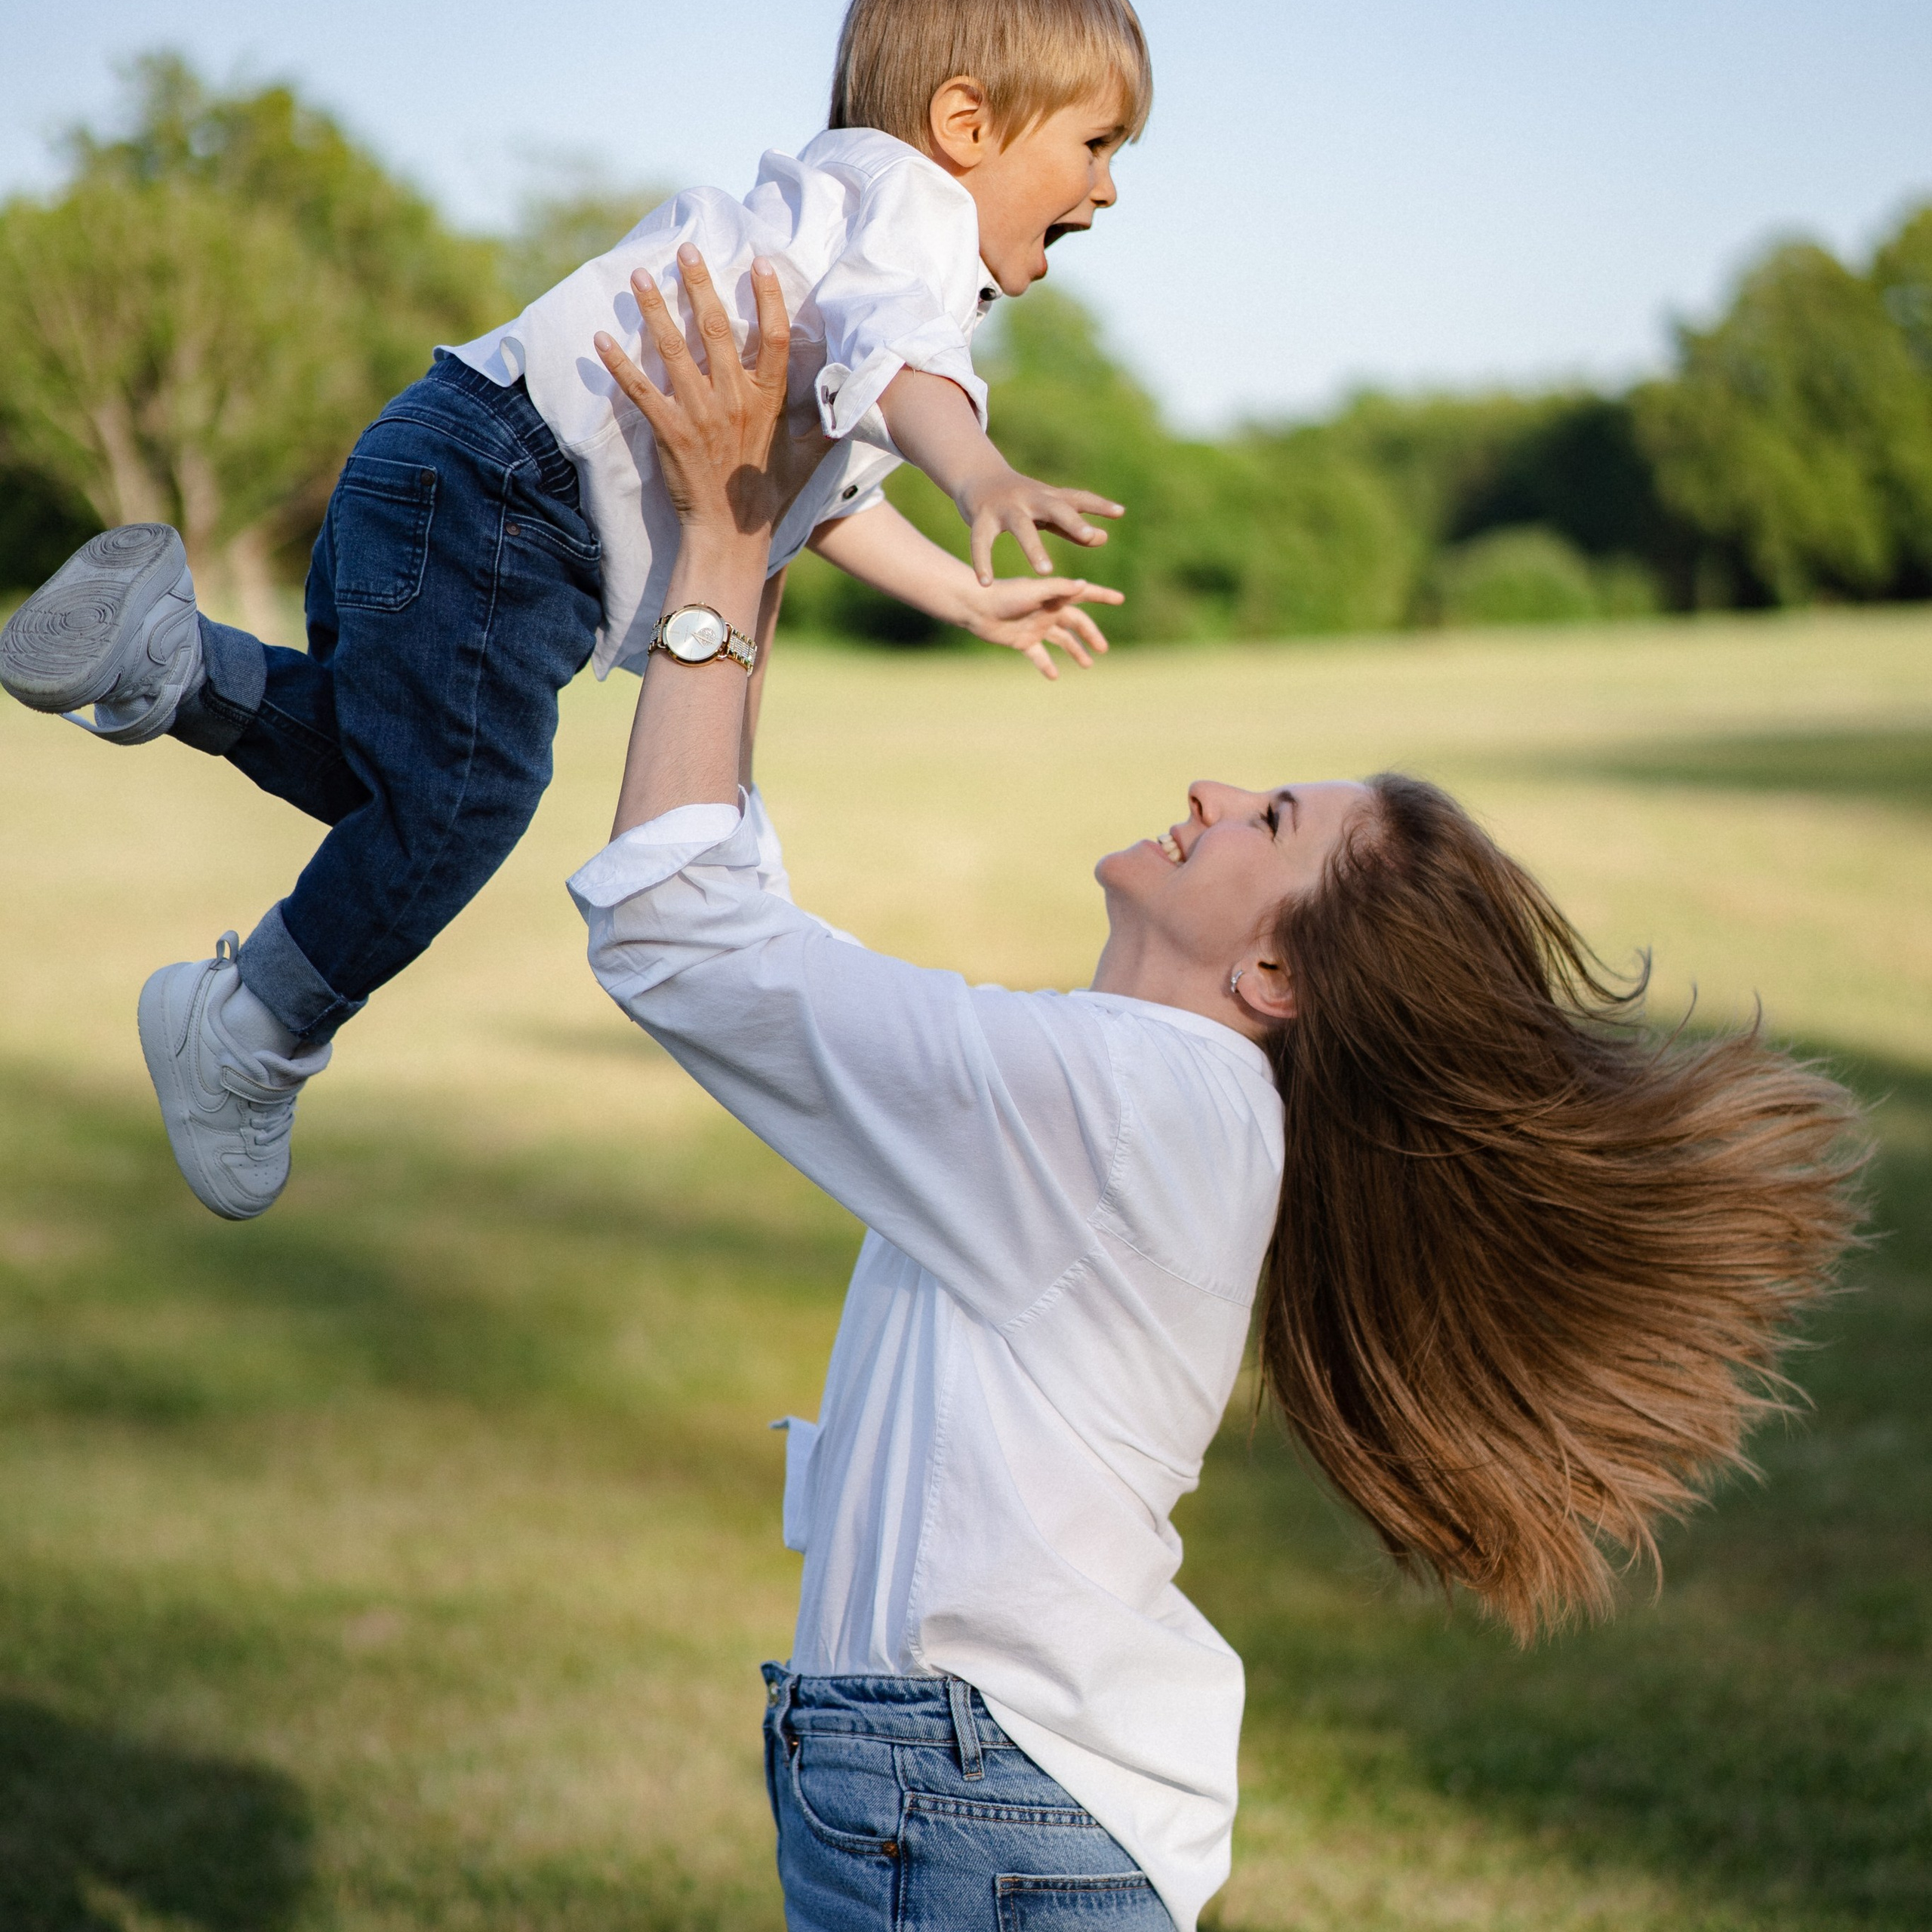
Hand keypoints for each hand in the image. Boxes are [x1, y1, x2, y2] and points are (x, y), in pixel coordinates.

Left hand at [593, 245, 830, 542]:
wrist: (731, 536)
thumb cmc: (768, 498)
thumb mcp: (808, 461)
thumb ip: (825, 428)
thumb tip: (851, 406)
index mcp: (768, 401)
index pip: (773, 338)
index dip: (767, 298)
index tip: (758, 263)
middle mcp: (734, 400)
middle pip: (716, 329)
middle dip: (699, 285)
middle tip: (685, 250)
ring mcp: (700, 414)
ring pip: (674, 350)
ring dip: (654, 309)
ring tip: (638, 275)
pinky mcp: (670, 431)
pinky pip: (640, 390)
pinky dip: (618, 364)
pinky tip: (601, 338)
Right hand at [955, 461, 1122, 584]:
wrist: (977, 476)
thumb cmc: (1020, 499)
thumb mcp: (1047, 510)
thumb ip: (1073, 527)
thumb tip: (1103, 538)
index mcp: (1049, 497)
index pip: (1078, 498)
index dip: (1098, 505)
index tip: (1119, 512)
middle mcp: (1030, 499)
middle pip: (1054, 508)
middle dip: (1071, 520)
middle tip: (1088, 535)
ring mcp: (1005, 507)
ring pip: (1021, 528)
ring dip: (1034, 548)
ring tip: (1047, 572)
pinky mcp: (981, 518)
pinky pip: (981, 542)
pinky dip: (983, 561)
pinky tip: (986, 583)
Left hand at [960, 575, 1124, 679]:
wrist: (976, 607)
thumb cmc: (1005, 594)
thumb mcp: (1035, 591)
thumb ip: (1059, 589)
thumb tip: (1083, 585)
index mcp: (1054, 596)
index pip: (1084, 595)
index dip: (1102, 596)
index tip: (1120, 599)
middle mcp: (1048, 611)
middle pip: (1076, 623)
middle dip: (1090, 634)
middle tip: (1104, 649)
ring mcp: (1036, 626)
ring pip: (1062, 640)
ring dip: (1075, 651)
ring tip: (1088, 665)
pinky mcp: (1023, 641)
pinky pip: (1039, 655)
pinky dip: (1046, 665)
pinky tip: (1054, 676)